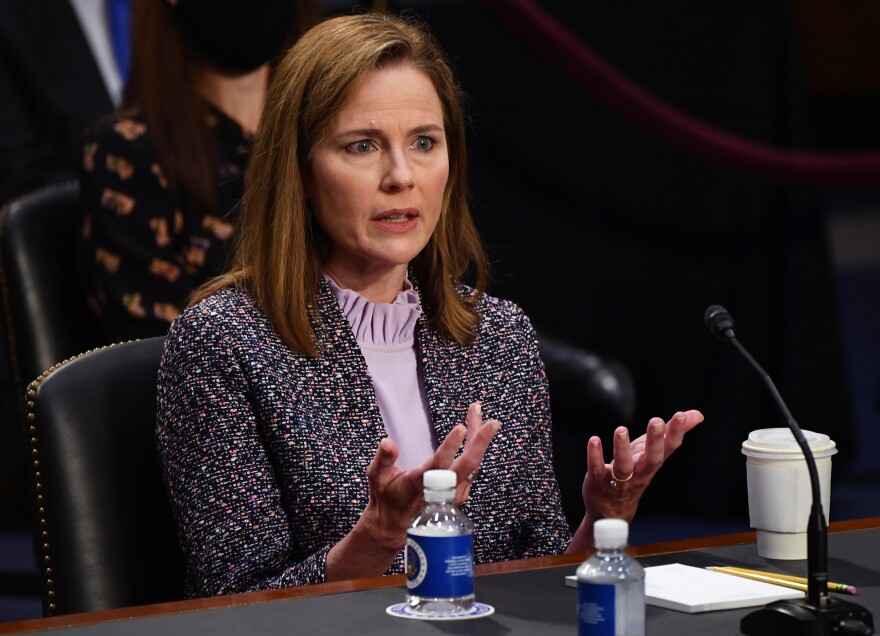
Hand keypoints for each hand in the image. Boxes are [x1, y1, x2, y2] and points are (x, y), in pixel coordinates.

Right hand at [330, 402, 499, 577]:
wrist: (395, 524)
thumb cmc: (386, 497)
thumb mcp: (377, 478)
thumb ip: (383, 460)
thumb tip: (388, 442)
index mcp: (420, 484)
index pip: (439, 465)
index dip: (450, 447)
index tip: (461, 428)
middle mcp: (441, 490)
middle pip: (467, 466)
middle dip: (481, 442)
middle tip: (492, 422)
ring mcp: (453, 493)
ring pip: (473, 464)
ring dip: (478, 438)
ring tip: (477, 412)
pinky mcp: (459, 492)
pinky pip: (472, 467)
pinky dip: (475, 447)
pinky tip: (475, 429)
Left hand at [582, 409, 703, 523]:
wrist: (612, 509)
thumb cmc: (635, 473)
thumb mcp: (653, 451)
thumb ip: (672, 432)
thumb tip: (697, 414)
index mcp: (653, 463)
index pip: (669, 448)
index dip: (676, 432)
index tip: (680, 415)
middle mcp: (639, 473)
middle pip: (652, 459)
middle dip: (655, 441)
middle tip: (657, 421)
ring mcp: (619, 480)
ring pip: (624, 466)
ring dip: (622, 448)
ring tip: (621, 430)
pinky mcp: (598, 482)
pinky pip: (597, 469)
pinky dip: (595, 456)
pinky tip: (594, 441)